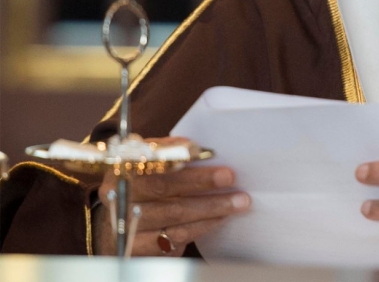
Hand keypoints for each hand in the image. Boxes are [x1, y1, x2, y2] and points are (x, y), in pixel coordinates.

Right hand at [92, 137, 249, 255]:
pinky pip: (175, 240)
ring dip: (210, 210)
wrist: (120, 221)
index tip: (204, 153)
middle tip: (229, 177)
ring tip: (238, 201)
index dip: (174, 155)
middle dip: (201, 183)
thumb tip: (196, 147)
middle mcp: (120, 200)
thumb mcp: (148, 161)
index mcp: (121, 171)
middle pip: (162, 191)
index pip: (149, 163)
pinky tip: (220, 218)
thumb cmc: (143, 182)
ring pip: (173, 219)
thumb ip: (167, 152)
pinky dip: (201, 228)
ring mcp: (127, 228)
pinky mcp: (139, 250)